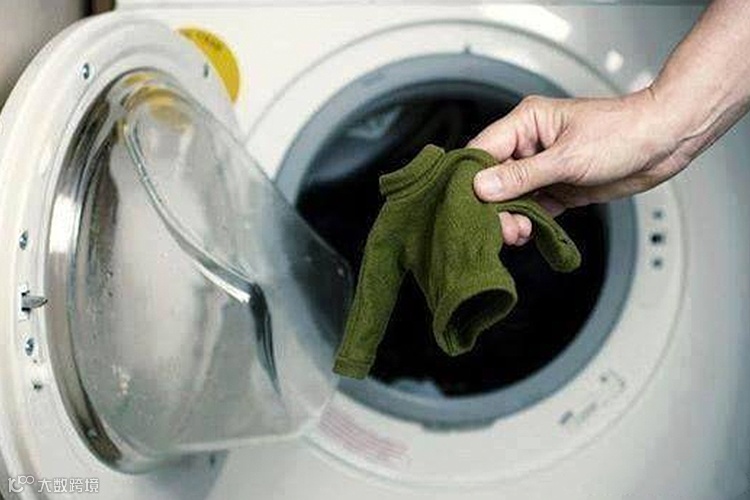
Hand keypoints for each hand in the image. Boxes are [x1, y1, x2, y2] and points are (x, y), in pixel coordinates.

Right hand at [469, 89, 695, 245]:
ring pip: (510, 197)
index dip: (470, 178)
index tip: (467, 204)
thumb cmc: (623, 132)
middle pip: (492, 179)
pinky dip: (528, 221)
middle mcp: (530, 144)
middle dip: (492, 206)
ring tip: (518, 232)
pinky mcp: (557, 187)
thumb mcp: (568, 157)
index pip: (482, 150)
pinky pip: (531, 207)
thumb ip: (523, 175)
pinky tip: (529, 231)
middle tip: (500, 228)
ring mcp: (543, 167)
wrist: (664, 142)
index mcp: (526, 123)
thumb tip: (482, 186)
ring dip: (510, 217)